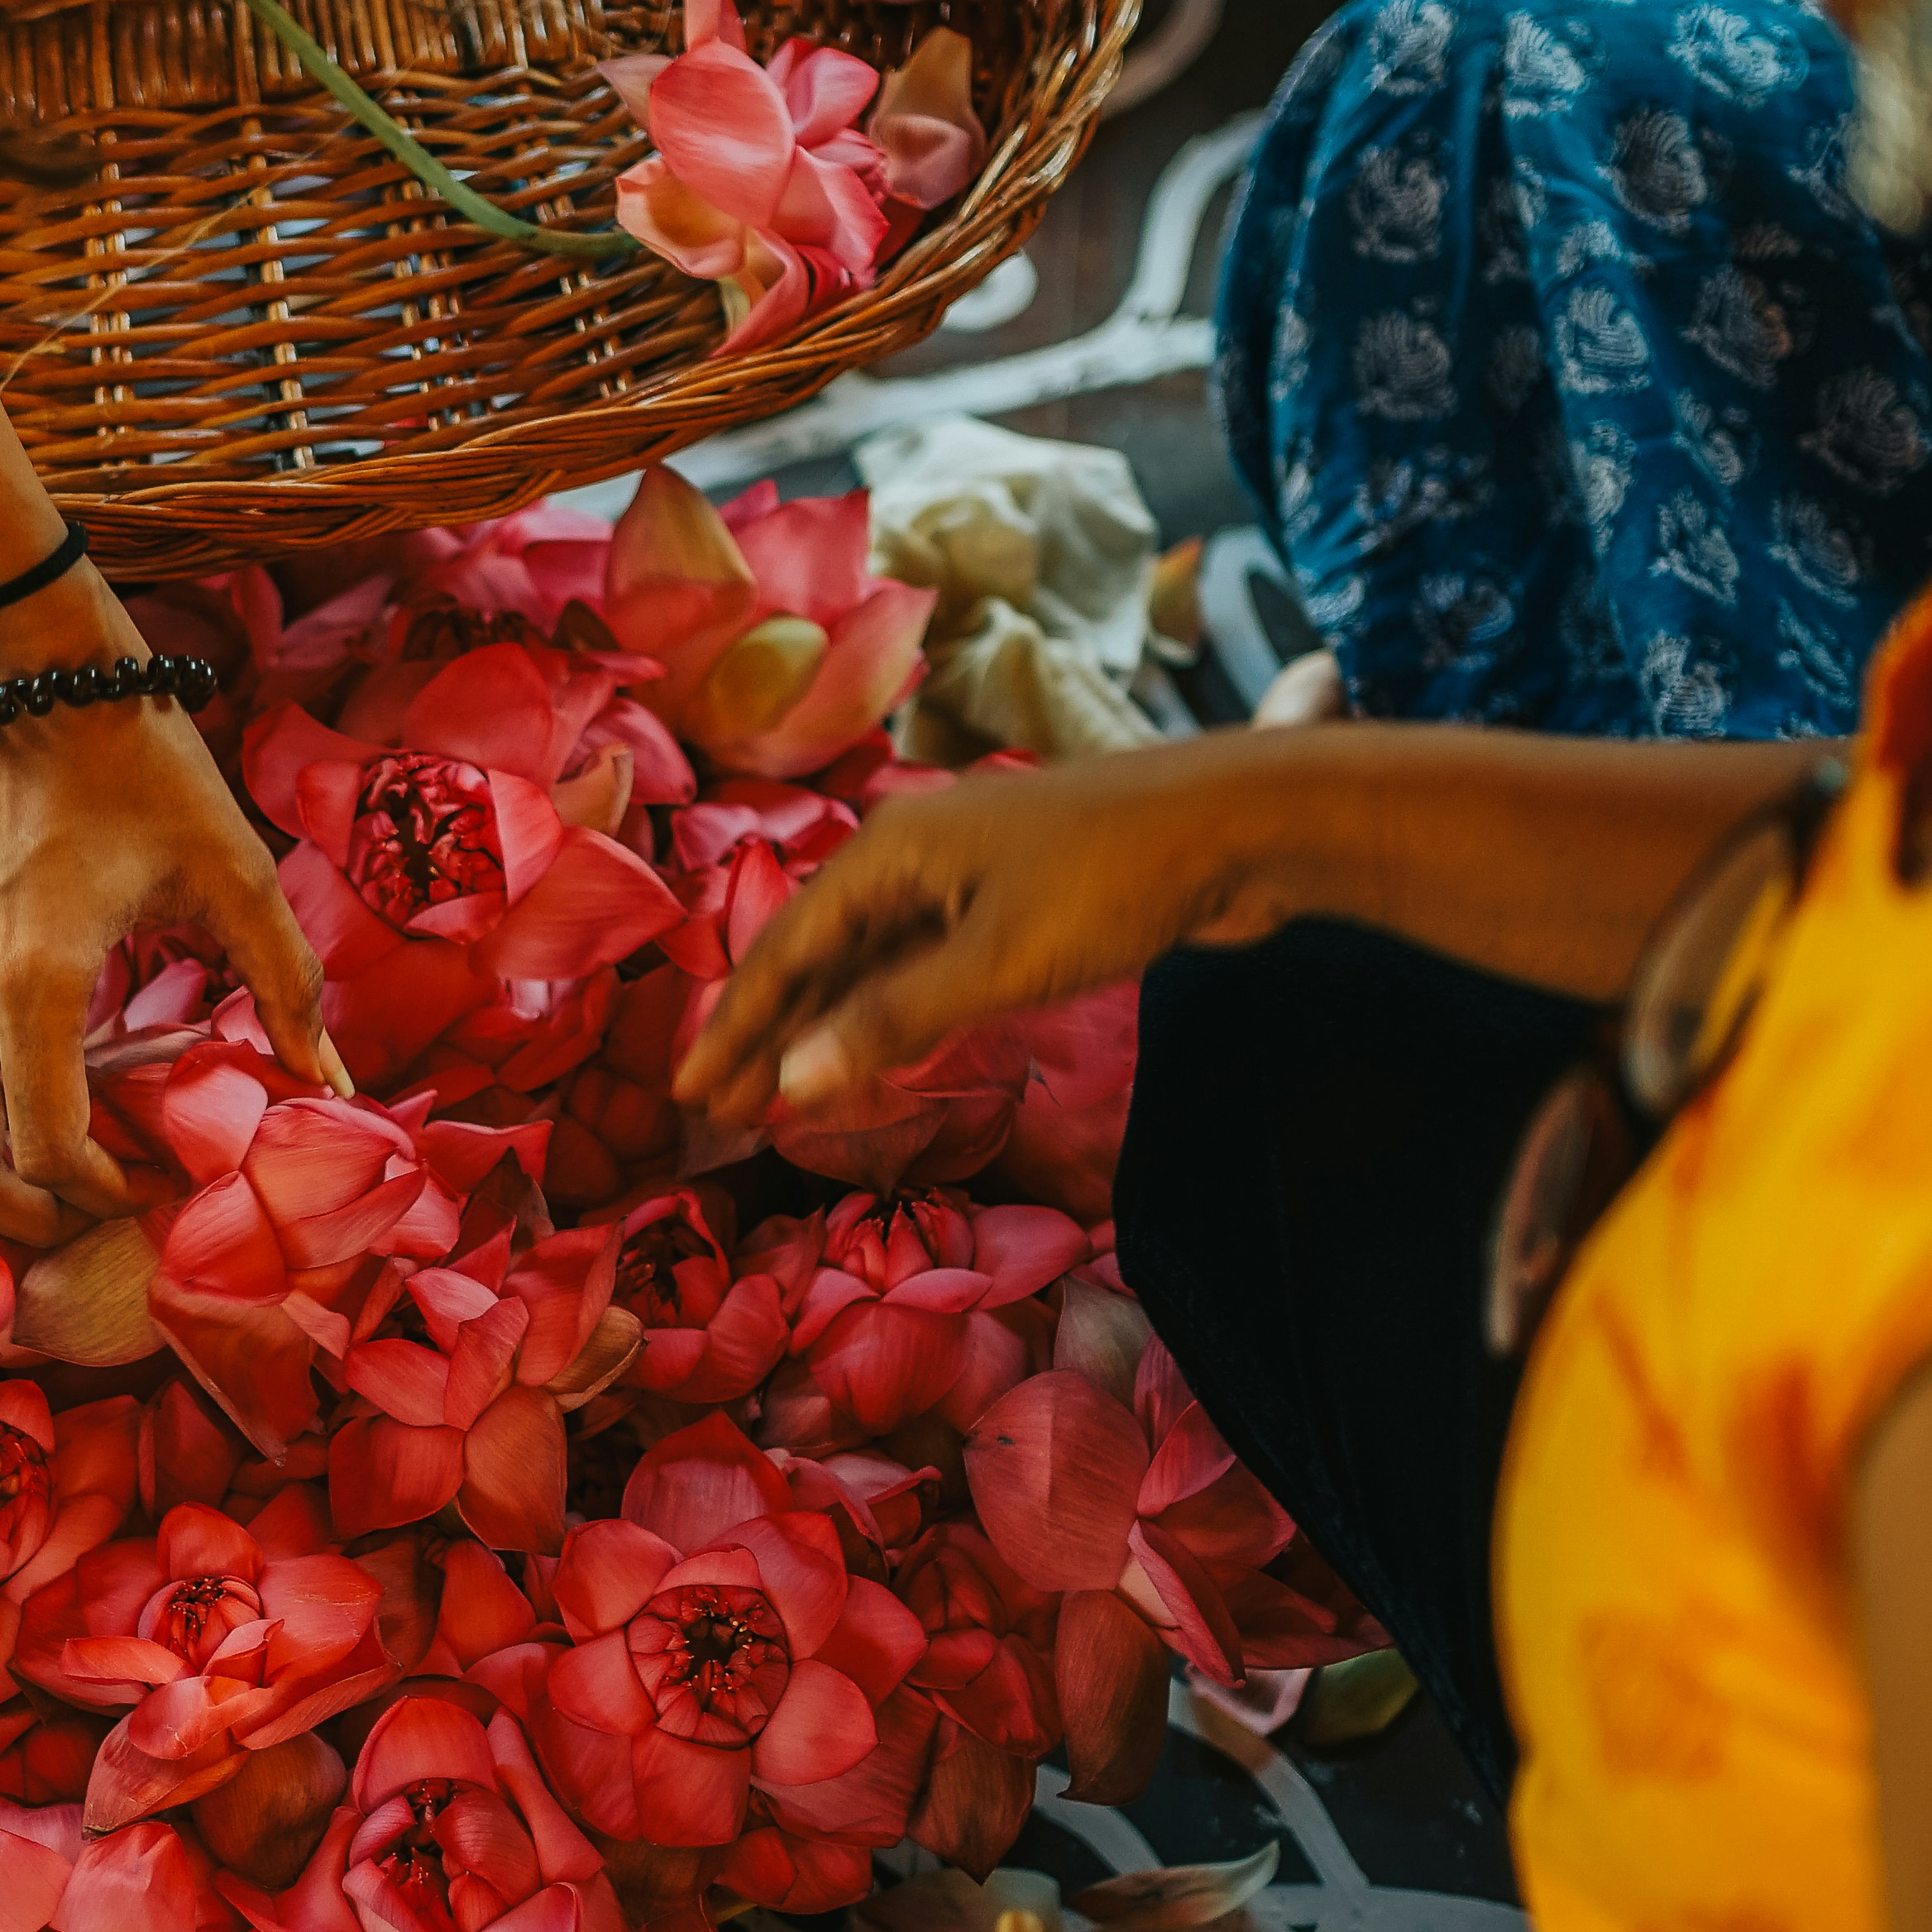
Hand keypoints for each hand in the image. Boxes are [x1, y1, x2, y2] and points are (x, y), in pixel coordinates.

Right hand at [0, 579, 337, 1241]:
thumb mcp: (234, 869)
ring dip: (2, 1172)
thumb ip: (286, 984)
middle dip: (27, 1222)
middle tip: (108, 1216)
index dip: (108, 1198)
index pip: (46, 1150)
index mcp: (37, 979)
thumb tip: (333, 1083)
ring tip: (90, 1170)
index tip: (168, 1189)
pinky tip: (68, 1096)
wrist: (35, 670)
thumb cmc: (144, 763)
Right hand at [679, 744, 1250, 1128]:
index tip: (692, 1090)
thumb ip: (893, 1020)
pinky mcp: (1016, 902)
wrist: (1240, 825)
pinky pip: (923, 962)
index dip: (737, 1025)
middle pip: (818, 952)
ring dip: (826, 1025)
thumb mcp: (997, 962)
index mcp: (892, 851)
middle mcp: (915, 853)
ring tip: (781, 1091)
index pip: (787, 948)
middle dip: (767, 1030)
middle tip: (719, 1106)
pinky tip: (873, 1049)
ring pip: (871, 959)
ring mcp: (967, 875)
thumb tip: (792, 1078)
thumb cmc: (1114, 882)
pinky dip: (887, 1009)